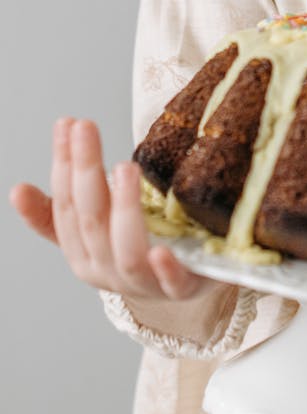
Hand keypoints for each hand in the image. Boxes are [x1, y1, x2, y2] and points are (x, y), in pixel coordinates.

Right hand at [10, 117, 216, 302]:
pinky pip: (171, 283)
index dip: (63, 164)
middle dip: (85, 171)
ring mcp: (143, 282)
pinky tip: (162, 250)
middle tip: (86, 128)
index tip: (65, 124)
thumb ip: (61, 210)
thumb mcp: (96, 228)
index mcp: (81, 254)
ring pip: (125, 250)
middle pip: (91, 220)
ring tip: (124, 168)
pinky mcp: (181, 289)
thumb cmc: (136, 249)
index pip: (65, 205)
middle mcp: (106, 270)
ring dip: (123, 207)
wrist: (182, 287)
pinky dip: (166, 268)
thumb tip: (17, 191)